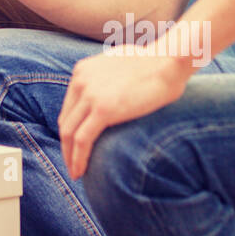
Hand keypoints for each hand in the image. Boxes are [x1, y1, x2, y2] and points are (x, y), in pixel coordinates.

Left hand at [57, 44, 193, 178]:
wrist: (168, 62)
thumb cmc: (153, 64)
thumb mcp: (120, 64)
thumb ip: (108, 77)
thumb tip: (112, 90)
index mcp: (82, 71)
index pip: (69, 107)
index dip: (70, 129)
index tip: (74, 146)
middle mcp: (80, 81)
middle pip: (66, 121)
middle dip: (66, 146)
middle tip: (72, 164)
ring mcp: (90, 95)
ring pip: (69, 133)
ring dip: (69, 156)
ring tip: (76, 173)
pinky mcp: (103, 110)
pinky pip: (82, 140)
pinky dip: (78, 159)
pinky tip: (81, 171)